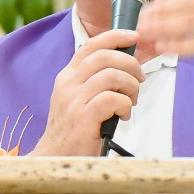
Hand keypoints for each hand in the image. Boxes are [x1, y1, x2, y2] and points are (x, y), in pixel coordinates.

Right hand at [29, 27, 144, 155]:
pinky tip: (122, 115)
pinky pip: (113, 99)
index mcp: (68, 76)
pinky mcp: (83, 117)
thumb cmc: (72, 130)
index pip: (91, 45)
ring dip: (130, 87)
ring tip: (130, 101)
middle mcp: (68, 84)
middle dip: (130, 64)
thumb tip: (124, 65)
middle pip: (105, 56)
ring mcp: (74, 100)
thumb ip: (94, 80)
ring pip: (112, 76)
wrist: (54, 156)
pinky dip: (125, 105)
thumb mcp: (76, 98)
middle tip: (138, 80)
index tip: (133, 36)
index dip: (115, 36)